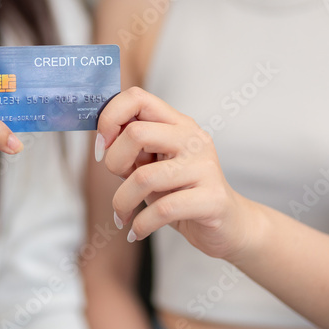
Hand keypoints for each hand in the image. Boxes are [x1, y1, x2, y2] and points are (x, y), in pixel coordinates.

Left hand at [95, 87, 257, 259]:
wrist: (228, 225)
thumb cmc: (183, 193)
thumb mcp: (154, 166)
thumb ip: (131, 150)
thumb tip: (100, 142)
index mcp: (178, 124)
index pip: (137, 97)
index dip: (110, 118)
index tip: (102, 147)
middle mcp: (193, 139)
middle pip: (136, 133)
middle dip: (113, 162)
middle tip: (118, 184)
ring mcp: (205, 167)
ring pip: (144, 177)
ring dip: (122, 202)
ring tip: (123, 214)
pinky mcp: (211, 199)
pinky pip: (162, 210)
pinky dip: (141, 224)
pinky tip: (137, 231)